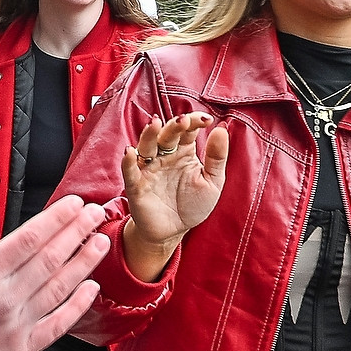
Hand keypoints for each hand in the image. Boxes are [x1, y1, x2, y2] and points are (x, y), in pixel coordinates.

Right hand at [0, 196, 109, 350]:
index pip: (29, 238)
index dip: (56, 218)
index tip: (74, 203)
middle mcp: (5, 297)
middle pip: (51, 258)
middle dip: (77, 232)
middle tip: (96, 213)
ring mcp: (18, 324)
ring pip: (60, 287)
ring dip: (84, 263)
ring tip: (101, 242)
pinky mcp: (25, 348)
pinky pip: (59, 323)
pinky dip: (78, 305)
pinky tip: (92, 288)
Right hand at [120, 114, 229, 281]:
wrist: (175, 231)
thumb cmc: (193, 204)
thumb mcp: (212, 182)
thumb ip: (217, 157)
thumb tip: (222, 129)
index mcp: (183, 152)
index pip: (187, 130)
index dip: (194, 121)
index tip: (207, 119)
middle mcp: (164, 156)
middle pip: (166, 134)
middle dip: (174, 126)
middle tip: (183, 121)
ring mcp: (149, 169)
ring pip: (146, 146)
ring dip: (149, 134)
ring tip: (155, 124)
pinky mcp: (136, 185)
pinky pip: (130, 171)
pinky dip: (128, 161)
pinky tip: (130, 152)